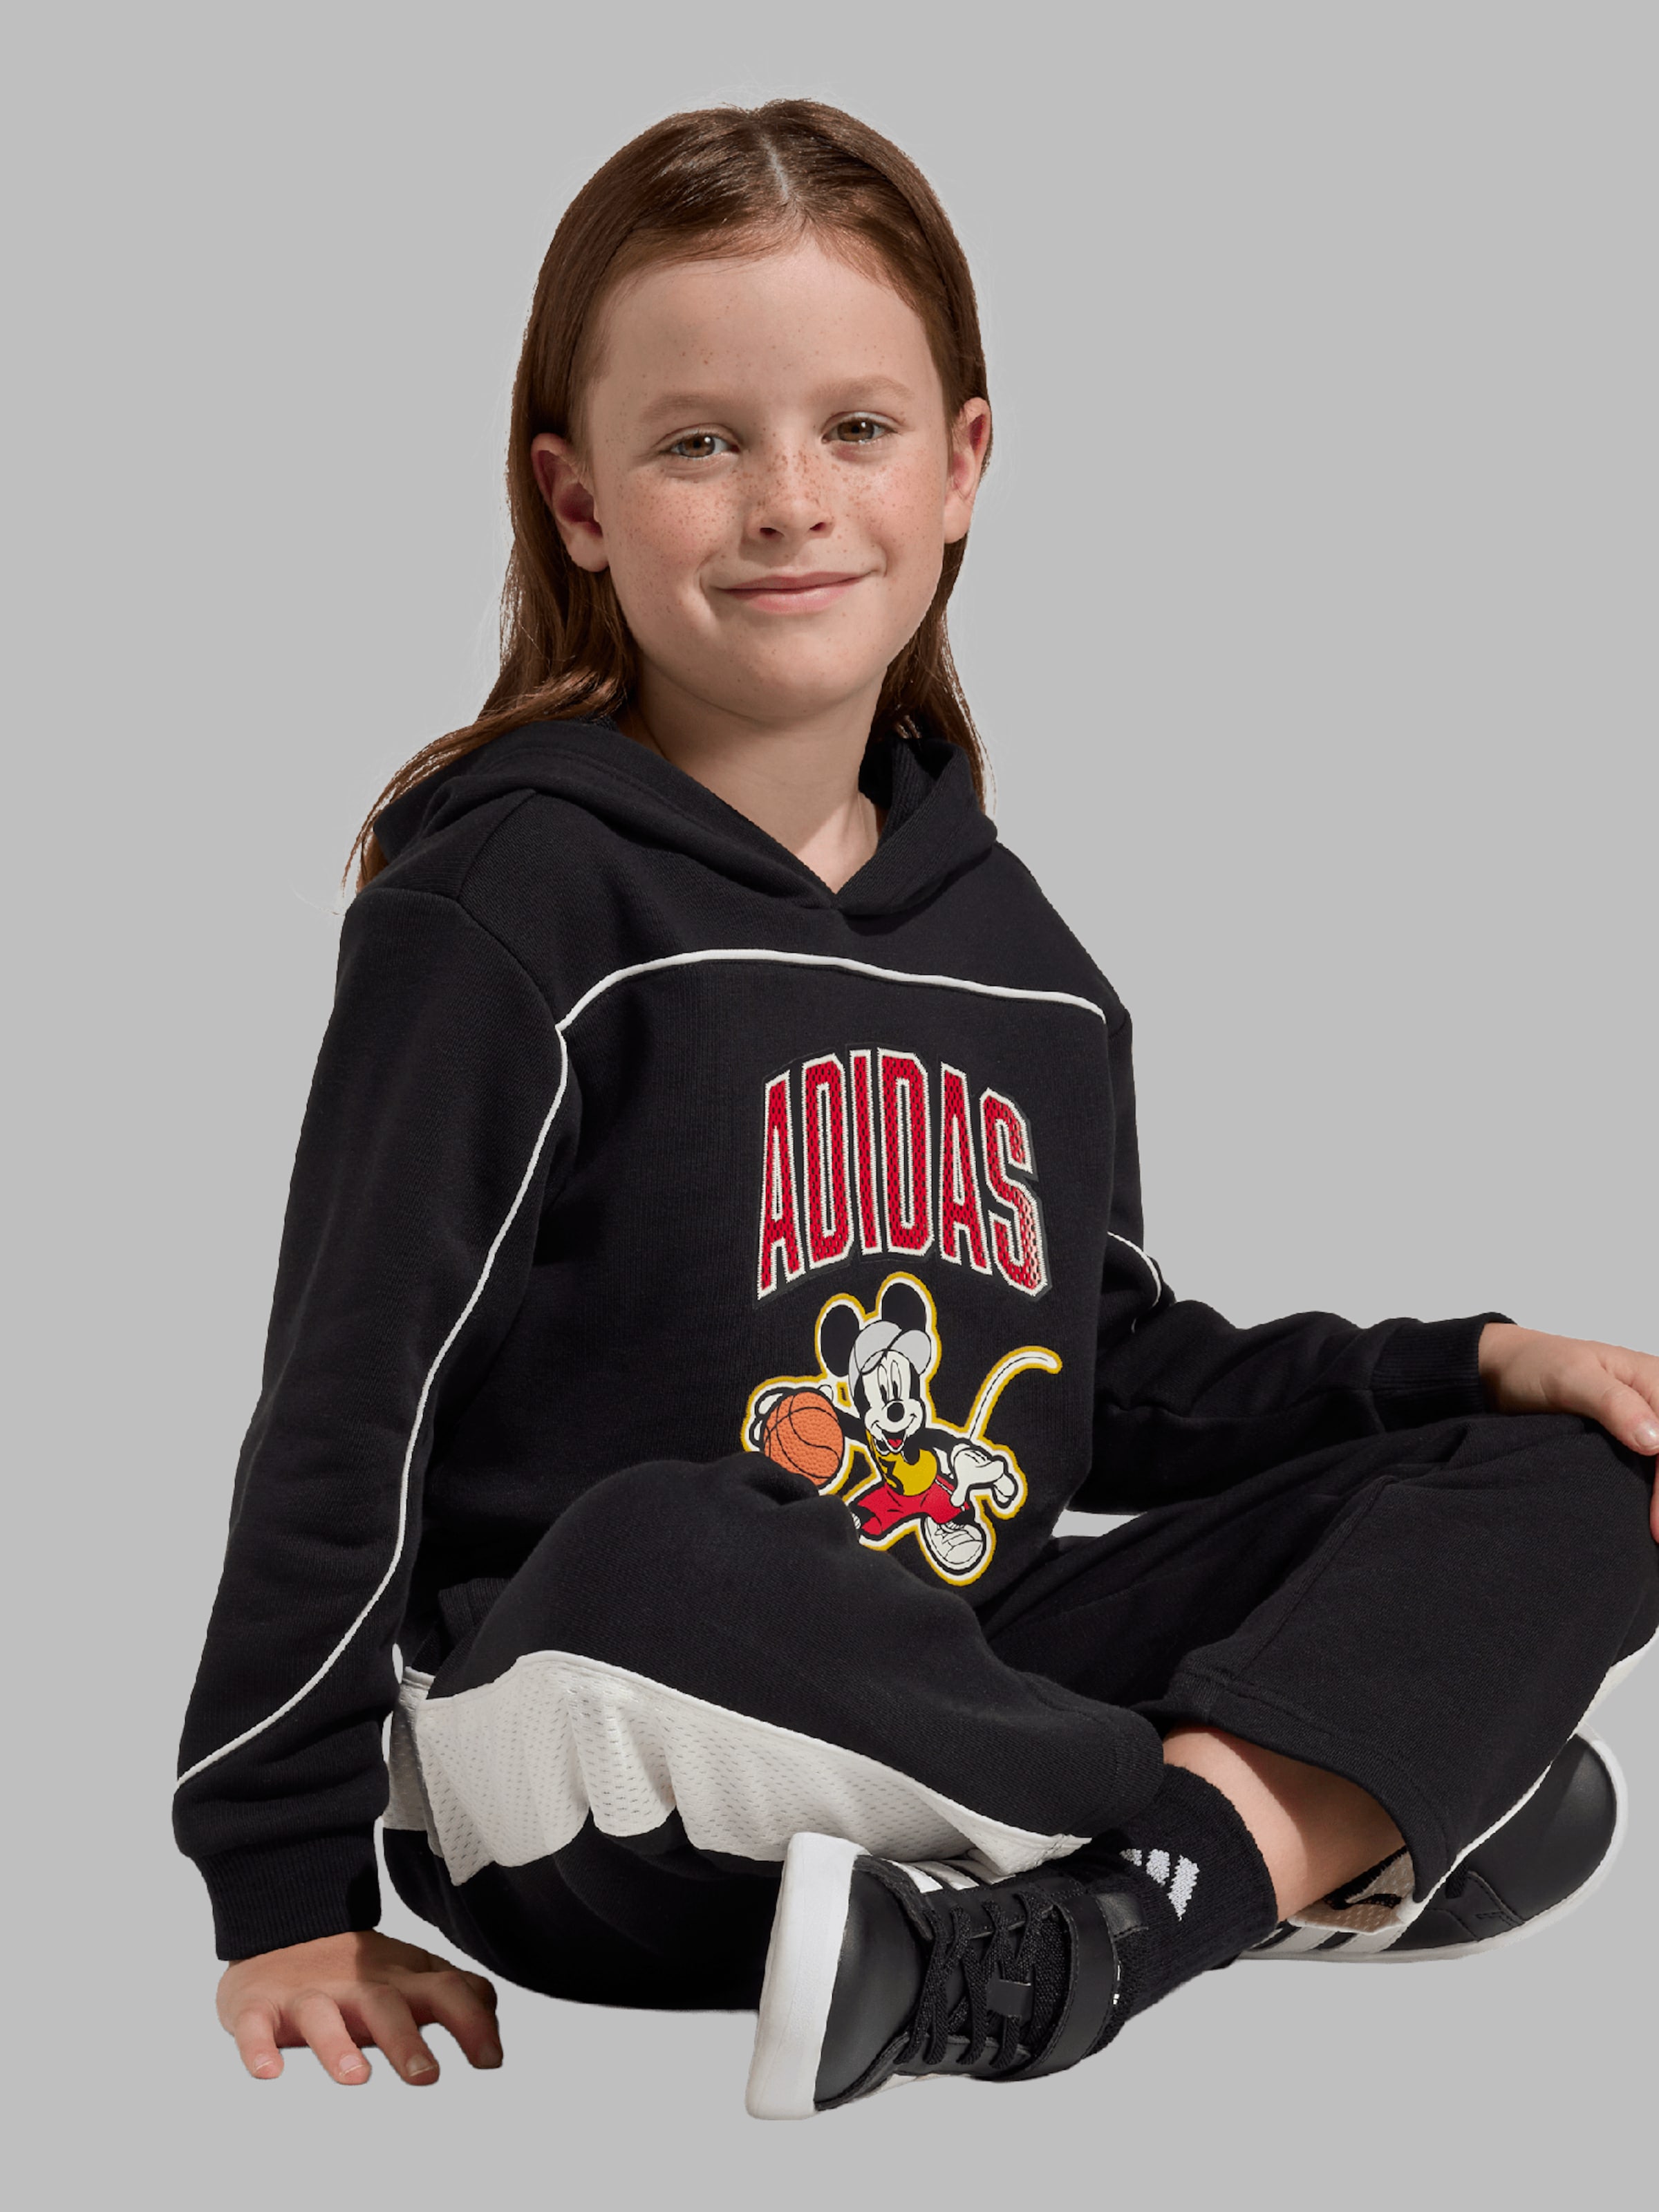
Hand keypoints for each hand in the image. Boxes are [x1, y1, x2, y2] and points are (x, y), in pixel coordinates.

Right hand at [217, 1929, 501, 2085]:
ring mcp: (306, 1995)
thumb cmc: (359, 1970)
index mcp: (398, 1978)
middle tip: (427, 2078)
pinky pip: (255, 2027)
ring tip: (355, 2078)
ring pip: (321, 2017)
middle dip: (406, 2040)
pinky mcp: (259, 2006)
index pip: (444, 1991)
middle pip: (385, 2006)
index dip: (471, 2022)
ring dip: (338, 2047)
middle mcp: (356, 1984)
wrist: (282, 1927)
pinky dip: (258, 2049)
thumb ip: (458, 1995)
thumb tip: (496, 2030)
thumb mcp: (413, 1975)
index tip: (491, 2062)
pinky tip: (269, 2073)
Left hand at [1479, 1323, 1658, 1535]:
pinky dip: (1650, 1493)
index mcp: (1653, 1379)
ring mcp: (1644, 1421)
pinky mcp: (1628, 1439)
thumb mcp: (1569, 1378)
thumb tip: (1655, 1439)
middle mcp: (1656, 1401)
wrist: (1503, 1372)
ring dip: (1658, 1497)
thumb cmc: (1535, 1366)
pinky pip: (1649, 1467)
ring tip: (1651, 1537)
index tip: (1656, 1524)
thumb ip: (1612, 1403)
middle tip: (1656, 1538)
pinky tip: (1644, 1522)